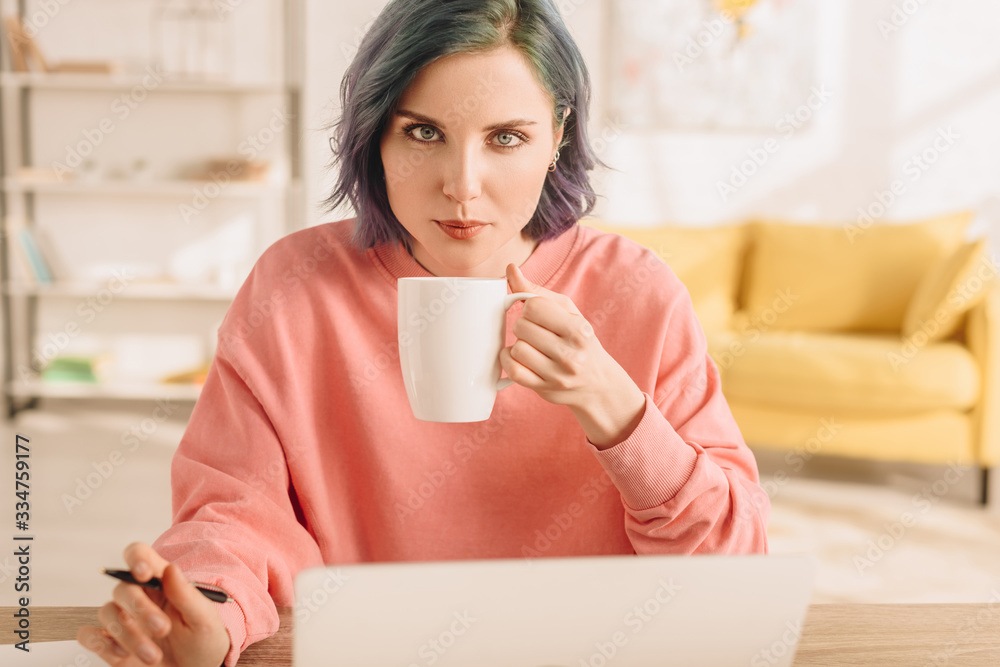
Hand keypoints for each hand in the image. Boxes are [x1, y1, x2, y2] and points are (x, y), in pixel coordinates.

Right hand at [77, 542, 230, 666]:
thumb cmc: (202, 640)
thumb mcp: (204, 619)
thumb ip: (187, 595)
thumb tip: (171, 568)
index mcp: (161, 581)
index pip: (139, 555)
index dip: (136, 558)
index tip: (144, 573)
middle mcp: (138, 597)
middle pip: (123, 588)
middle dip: (141, 610)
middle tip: (162, 629)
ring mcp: (122, 619)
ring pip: (107, 613)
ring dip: (128, 635)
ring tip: (153, 655)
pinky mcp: (110, 643)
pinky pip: (89, 635)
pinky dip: (101, 644)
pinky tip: (123, 654)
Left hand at [502, 263, 644, 447]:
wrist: (597, 383)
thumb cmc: (580, 341)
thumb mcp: (567, 313)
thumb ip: (536, 292)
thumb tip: (510, 269)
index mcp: (578, 330)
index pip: (534, 307)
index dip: (530, 308)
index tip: (537, 315)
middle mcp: (570, 354)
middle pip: (522, 327)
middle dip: (524, 326)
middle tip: (535, 332)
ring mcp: (557, 374)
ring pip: (517, 348)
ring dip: (518, 344)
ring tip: (531, 346)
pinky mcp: (544, 389)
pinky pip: (512, 370)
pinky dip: (509, 360)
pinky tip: (519, 357)